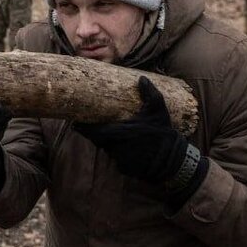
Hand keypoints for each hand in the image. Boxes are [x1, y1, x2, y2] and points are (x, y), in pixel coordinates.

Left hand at [74, 77, 205, 195]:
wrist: (172, 159)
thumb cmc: (163, 132)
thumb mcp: (158, 110)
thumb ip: (149, 93)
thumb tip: (141, 78)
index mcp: (120, 132)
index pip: (94, 131)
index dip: (83, 128)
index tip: (75, 123)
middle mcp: (117, 147)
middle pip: (98, 140)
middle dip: (94, 133)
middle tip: (90, 126)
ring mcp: (120, 159)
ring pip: (107, 149)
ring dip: (107, 142)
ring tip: (114, 133)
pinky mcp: (124, 168)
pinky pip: (116, 159)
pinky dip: (118, 153)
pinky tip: (127, 147)